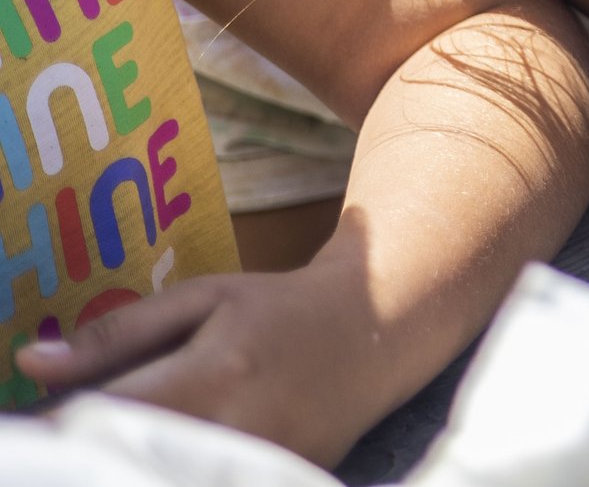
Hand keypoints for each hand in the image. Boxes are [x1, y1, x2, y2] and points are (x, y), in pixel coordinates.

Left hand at [13, 267, 383, 465]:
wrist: (375, 333)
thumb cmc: (278, 309)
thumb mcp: (202, 300)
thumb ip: (116, 335)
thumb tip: (29, 365)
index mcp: (213, 376)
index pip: (107, 418)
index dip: (58, 428)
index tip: (35, 425)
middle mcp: (239, 430)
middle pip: (130, 460)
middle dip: (92, 452)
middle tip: (88, 433)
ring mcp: (262, 465)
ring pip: (163, 474)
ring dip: (133, 458)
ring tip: (133, 436)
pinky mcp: (276, 480)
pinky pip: (202, 477)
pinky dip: (172, 465)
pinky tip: (168, 450)